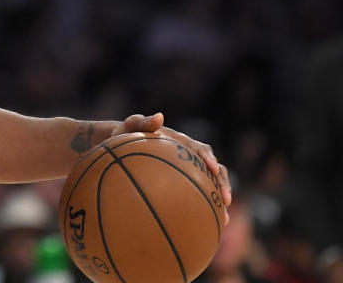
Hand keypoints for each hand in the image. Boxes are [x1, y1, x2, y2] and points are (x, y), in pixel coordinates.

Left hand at [113, 112, 232, 224]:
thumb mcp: (131, 125)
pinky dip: (202, 209)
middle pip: (214, 169)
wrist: (119, 145)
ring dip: (218, 200)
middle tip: (225, 200)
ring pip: (210, 185)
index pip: (200, 149)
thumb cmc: (125, 134)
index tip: (212, 169)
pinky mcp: (181, 183)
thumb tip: (159, 117)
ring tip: (223, 221)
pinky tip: (203, 228)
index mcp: (181, 142)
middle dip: (223, 184)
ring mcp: (188, 170)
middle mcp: (189, 156)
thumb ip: (142, 121)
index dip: (209, 159)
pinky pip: (195, 196)